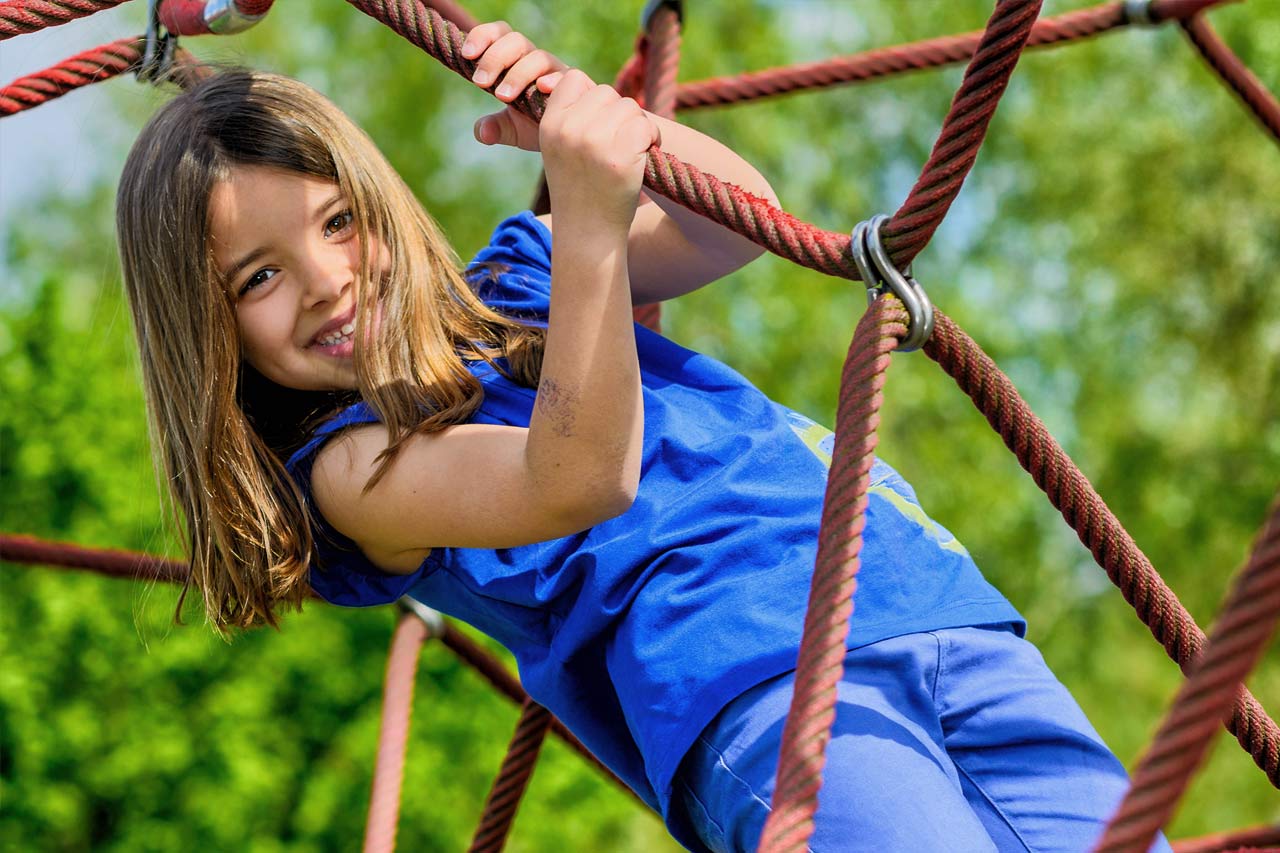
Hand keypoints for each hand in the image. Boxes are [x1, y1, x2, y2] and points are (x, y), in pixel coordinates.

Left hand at [463, 21, 566, 151]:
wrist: (569, 141)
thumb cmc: (538, 126)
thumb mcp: (512, 130)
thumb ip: (495, 128)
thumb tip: (482, 132)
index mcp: (517, 61)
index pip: (500, 35)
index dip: (482, 37)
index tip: (466, 55)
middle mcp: (537, 61)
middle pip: (516, 41)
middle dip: (495, 58)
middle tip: (479, 82)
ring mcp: (558, 72)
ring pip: (538, 57)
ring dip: (517, 73)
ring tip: (503, 96)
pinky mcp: (577, 87)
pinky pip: (567, 76)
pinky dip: (554, 80)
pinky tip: (542, 89)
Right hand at [537, 70, 661, 229]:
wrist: (588, 233)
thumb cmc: (579, 190)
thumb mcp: (560, 150)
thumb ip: (568, 116)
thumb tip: (575, 79)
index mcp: (550, 125)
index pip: (574, 79)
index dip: (592, 97)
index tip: (597, 124)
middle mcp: (569, 130)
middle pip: (606, 93)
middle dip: (618, 114)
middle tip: (617, 142)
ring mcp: (595, 141)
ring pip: (629, 107)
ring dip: (637, 126)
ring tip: (630, 152)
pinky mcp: (621, 155)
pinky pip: (645, 125)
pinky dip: (652, 138)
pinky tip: (643, 156)